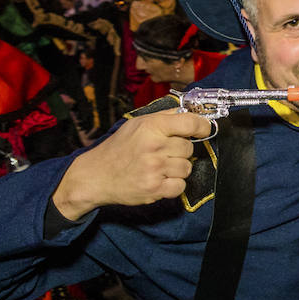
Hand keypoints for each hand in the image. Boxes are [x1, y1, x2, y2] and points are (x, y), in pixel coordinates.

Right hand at [52, 109, 212, 219]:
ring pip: (187, 167)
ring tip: (159, 167)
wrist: (95, 175)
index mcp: (151, 127)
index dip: (202, 126)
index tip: (203, 129)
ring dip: (177, 168)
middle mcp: (154, 146)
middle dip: (180, 151)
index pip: (190, 123)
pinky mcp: (154, 188)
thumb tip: (190, 111)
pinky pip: (181, 186)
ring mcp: (155, 168)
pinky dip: (174, 185)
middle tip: (163, 153)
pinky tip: (160, 179)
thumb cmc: (118, 148)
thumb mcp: (137, 124)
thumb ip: (164, 117)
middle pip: (189, 148)